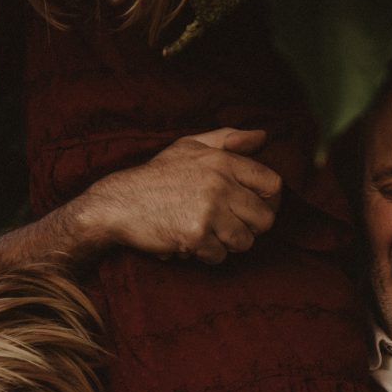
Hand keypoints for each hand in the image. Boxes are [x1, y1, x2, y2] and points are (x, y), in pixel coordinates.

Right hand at [71, 129, 281, 264]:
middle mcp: (219, 184)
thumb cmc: (157, 175)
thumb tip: (263, 136)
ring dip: (229, 243)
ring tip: (210, 233)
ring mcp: (209, 211)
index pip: (272, 184)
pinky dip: (208, 255)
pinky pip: (220, 256)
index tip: (257, 207)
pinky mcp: (196, 235)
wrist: (120, 203)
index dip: (270, 200)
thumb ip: (228, 138)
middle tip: (231, 225)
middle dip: (251, 227)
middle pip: (264, 218)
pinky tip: (192, 242)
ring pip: (245, 241)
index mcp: (222, 161)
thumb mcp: (190, 146)